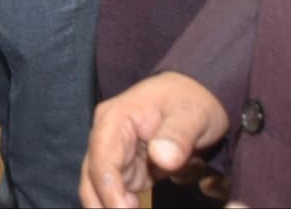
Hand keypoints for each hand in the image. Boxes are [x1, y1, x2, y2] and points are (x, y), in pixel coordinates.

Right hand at [80, 71, 228, 208]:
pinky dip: (123, 206)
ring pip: (100, 186)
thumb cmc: (192, 100)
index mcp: (115, 119)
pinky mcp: (127, 165)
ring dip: (110, 205)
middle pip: (93, 176)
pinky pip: (118, 190)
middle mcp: (107, 135)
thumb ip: (177, 136)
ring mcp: (115, 151)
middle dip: (102, 204)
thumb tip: (162, 158)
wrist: (197, 93)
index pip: (102, 159)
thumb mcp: (192, 115)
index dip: (109, 191)